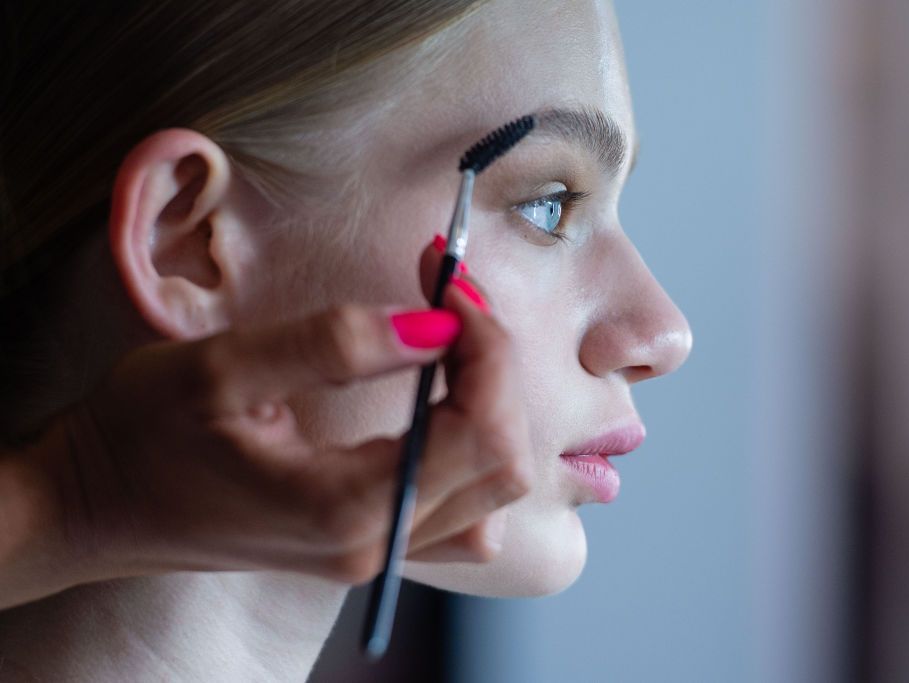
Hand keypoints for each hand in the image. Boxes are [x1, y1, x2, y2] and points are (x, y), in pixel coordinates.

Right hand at [2, 242, 531, 607]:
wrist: (94, 505)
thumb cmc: (139, 435)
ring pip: (494, 487)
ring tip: (451, 336)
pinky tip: (444, 400)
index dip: (485, 345)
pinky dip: (475, 448)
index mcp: (346, 506)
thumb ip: (332, 345)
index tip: (448, 282)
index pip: (481, 431)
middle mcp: (377, 543)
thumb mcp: (221, 369)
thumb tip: (433, 324)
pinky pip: (463, 510)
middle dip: (495, 365)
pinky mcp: (369, 543)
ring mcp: (377, 552)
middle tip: (450, 294)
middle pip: (504, 461)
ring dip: (492, 402)